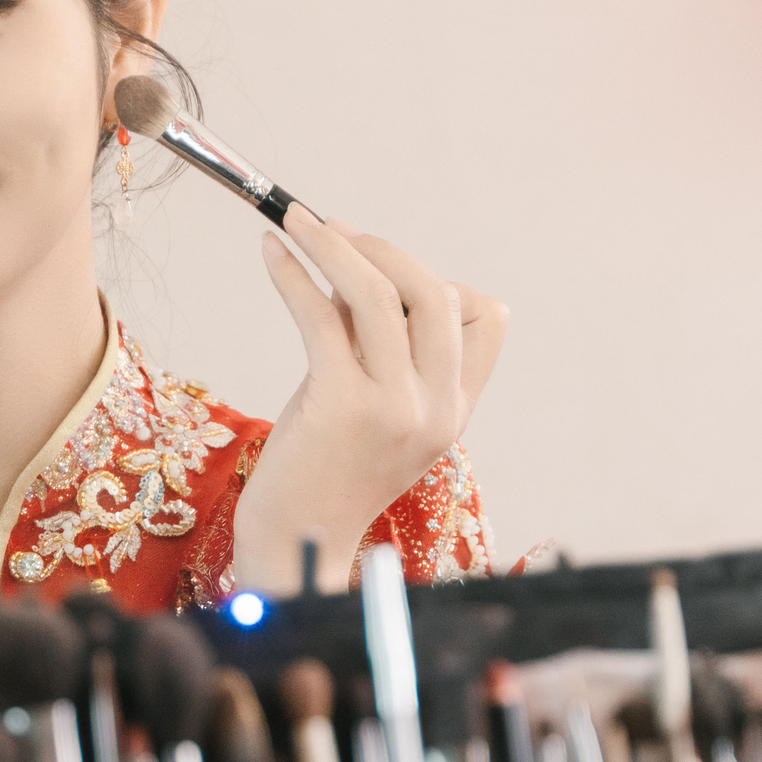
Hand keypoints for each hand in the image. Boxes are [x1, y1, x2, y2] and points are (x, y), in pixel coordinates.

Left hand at [228, 217, 506, 590]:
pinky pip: (321, 316)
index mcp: (457, 410)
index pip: (487, 318)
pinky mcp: (343, 405)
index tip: (382, 266)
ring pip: (378, 293)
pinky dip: (295, 274)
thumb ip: (378, 346)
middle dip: (382, 248)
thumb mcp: (374, 406)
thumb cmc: (326, 467)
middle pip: (434, 291)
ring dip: (333, 245)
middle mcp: (438, 407)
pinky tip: (274, 255)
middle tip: (333, 229)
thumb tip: (348, 264)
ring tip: (297, 222)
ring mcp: (395, 408)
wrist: (296, 539)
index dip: (439, 280)